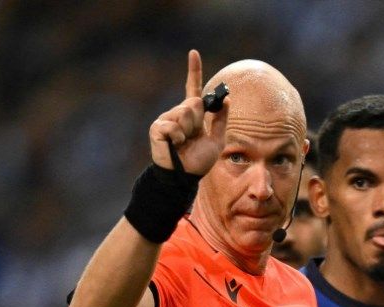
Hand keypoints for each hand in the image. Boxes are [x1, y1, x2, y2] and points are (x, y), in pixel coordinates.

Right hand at [149, 49, 227, 175]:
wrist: (184, 177)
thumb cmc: (198, 161)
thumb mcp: (217, 140)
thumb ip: (221, 119)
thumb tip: (227, 99)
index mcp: (192, 114)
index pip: (193, 88)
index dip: (193, 70)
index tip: (194, 53)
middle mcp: (178, 113)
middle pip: (194, 103)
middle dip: (197, 120)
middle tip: (192, 137)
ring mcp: (166, 120)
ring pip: (184, 113)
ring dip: (188, 131)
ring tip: (182, 143)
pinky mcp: (157, 128)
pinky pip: (173, 126)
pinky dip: (178, 137)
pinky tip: (175, 145)